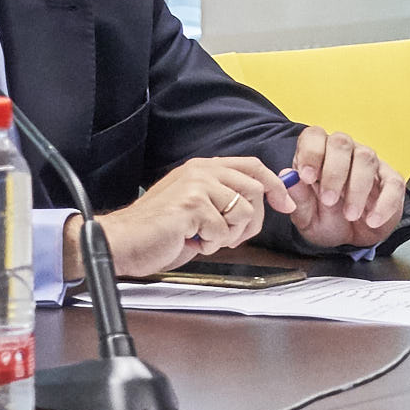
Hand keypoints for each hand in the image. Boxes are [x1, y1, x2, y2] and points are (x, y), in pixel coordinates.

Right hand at [92, 156, 286, 276]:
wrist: (123, 241)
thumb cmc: (158, 231)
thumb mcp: (197, 208)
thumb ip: (224, 200)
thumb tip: (260, 203)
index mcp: (203, 168)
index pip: (252, 166)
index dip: (275, 184)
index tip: (286, 203)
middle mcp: (201, 171)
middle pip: (255, 189)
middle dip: (252, 221)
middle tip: (230, 236)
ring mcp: (196, 185)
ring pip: (243, 211)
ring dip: (229, 235)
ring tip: (205, 238)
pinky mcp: (191, 205)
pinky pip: (223, 230)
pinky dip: (211, 244)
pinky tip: (192, 241)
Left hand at [274, 127, 406, 248]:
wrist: (351, 239)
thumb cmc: (325, 219)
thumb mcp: (307, 216)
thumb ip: (298, 198)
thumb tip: (288, 176)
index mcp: (319, 154)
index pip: (314, 136)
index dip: (310, 153)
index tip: (306, 177)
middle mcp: (345, 152)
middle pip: (341, 143)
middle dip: (333, 172)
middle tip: (328, 200)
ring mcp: (370, 164)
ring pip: (366, 158)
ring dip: (357, 187)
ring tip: (350, 214)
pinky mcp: (391, 181)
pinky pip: (393, 184)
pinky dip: (384, 203)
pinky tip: (372, 220)